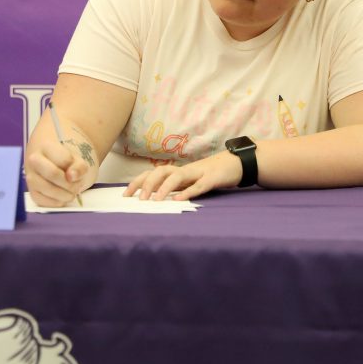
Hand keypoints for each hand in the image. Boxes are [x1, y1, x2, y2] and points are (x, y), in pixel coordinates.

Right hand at [24, 140, 94, 206]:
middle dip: (69, 183)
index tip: (79, 172)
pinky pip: (44, 201)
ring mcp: (30, 177)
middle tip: (77, 185)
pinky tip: (63, 197)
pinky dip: (58, 202)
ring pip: (47, 189)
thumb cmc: (64, 159)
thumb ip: (79, 166)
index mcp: (45, 146)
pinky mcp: (32, 192)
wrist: (49, 160)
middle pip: (52, 174)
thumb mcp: (76, 158)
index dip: (75, 168)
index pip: (64, 159)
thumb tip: (72, 177)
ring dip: (65, 194)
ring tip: (72, 191)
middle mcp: (33, 161)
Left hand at [123, 152, 241, 200]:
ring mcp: (199, 173)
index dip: (138, 182)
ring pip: (177, 176)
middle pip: (161, 171)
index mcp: (178, 172)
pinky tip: (180, 200)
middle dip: (147, 184)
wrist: (236, 163)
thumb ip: (176, 188)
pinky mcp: (213, 178)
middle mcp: (185, 170)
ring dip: (164, 187)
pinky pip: (199, 185)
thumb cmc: (210, 175)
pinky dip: (189, 192)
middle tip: (138, 200)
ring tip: (155, 200)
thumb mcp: (190, 181)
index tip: (125, 195)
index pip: (153, 173)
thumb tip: (156, 199)